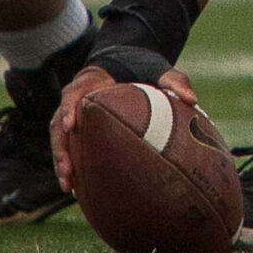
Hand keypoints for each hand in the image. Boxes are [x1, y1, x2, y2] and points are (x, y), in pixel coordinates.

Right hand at [50, 63, 199, 193]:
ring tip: (68, 186)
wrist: (125, 62)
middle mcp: (75, 99)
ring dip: (62, 162)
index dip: (68, 109)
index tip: (71, 125)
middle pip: (59, 124)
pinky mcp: (78, 128)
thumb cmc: (140, 67)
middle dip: (61, 148)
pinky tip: (77, 190)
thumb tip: (193, 100)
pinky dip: (70, 165)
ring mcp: (73, 114)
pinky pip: (69, 147)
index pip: (72, 95)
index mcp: (90, 82)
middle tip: (68, 171)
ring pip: (60, 140)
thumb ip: (174, 81)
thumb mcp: (158, 68)